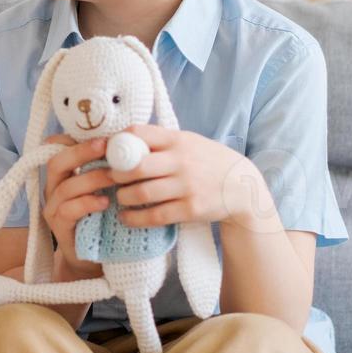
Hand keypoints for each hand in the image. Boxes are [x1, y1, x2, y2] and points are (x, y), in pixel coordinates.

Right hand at [41, 134, 111, 279]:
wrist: (97, 261)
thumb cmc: (104, 220)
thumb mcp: (106, 190)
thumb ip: (109, 169)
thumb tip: (133, 143)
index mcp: (63, 175)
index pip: (57, 148)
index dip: (74, 138)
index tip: (101, 134)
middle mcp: (53, 188)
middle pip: (57, 162)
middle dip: (81, 152)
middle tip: (106, 147)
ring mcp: (53, 208)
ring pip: (65, 186)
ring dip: (91, 178)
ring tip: (113, 177)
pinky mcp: (59, 228)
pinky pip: (67, 211)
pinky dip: (87, 203)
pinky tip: (105, 203)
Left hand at [109, 125, 273, 229]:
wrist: (243, 187)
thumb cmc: (208, 161)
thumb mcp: (189, 142)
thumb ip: (161, 140)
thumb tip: (122, 138)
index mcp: (178, 140)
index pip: (140, 133)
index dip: (118, 142)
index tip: (108, 151)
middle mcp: (181, 162)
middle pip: (135, 167)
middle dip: (115, 174)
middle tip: (109, 178)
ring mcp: (187, 186)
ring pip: (141, 193)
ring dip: (123, 197)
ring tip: (119, 198)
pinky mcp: (191, 209)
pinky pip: (155, 216)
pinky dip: (134, 218)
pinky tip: (126, 217)